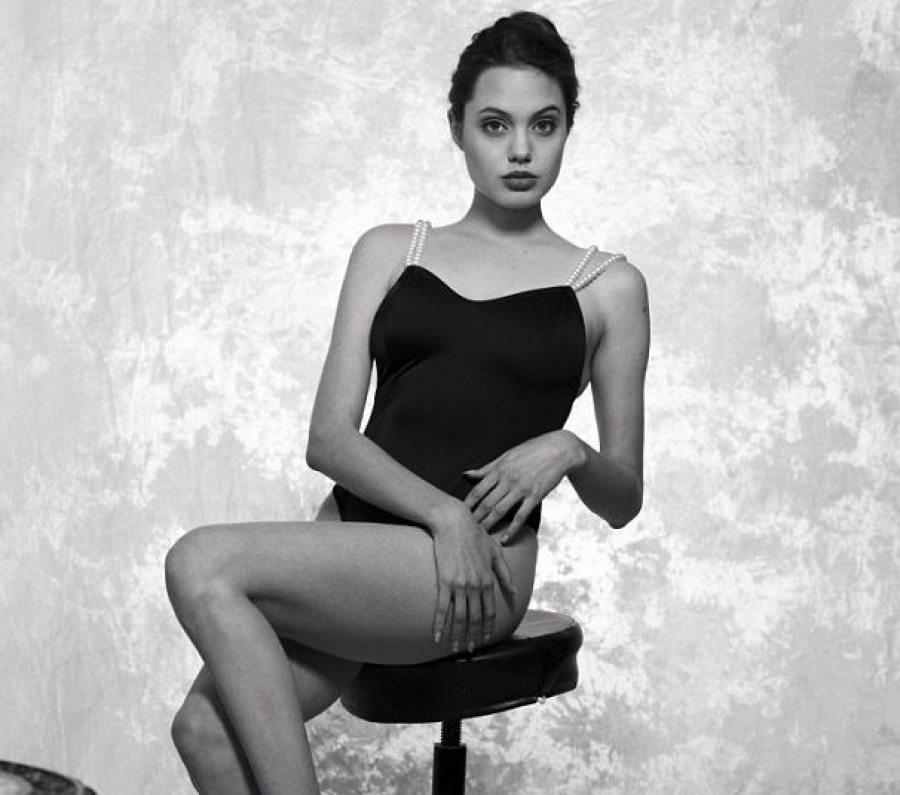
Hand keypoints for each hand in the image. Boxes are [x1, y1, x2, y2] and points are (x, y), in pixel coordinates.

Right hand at [430, 503, 516, 653]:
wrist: (454, 523)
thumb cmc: (475, 535)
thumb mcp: (496, 553)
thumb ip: (505, 574)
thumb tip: (515, 593)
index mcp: (488, 580)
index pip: (490, 611)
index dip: (487, 627)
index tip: (484, 639)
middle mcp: (476, 586)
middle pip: (475, 618)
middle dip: (472, 636)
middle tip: (468, 649)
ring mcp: (460, 585)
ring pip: (459, 617)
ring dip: (457, 634)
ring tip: (454, 647)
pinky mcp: (444, 581)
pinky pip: (442, 608)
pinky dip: (439, 624)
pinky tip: (437, 635)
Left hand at [463, 430, 583, 544]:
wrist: (559, 450)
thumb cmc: (531, 451)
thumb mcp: (507, 456)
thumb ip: (486, 468)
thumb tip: (466, 474)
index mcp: (500, 469)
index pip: (478, 489)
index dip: (467, 503)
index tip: (458, 514)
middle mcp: (508, 479)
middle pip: (486, 502)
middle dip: (474, 518)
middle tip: (465, 530)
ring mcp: (522, 488)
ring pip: (500, 510)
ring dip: (488, 525)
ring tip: (480, 536)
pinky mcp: (535, 496)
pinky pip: (520, 516)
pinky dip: (511, 530)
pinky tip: (504, 539)